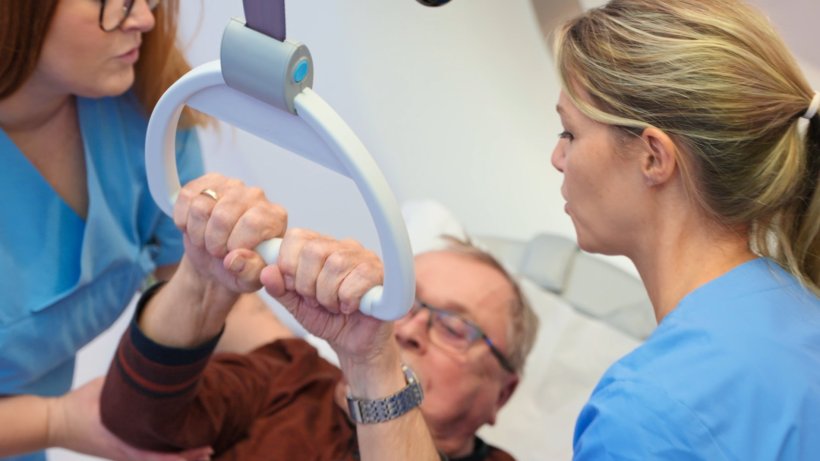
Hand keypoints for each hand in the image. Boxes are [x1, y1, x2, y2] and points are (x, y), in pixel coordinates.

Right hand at [48, 378, 212, 460]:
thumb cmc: (80, 405)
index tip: (204, 448)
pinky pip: (146, 456)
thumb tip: (159, 367)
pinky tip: (177, 447)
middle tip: (209, 450)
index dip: (183, 455)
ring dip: (178, 457)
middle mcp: (126, 453)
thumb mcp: (108, 389)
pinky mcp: (119, 450)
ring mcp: (123, 454)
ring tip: (201, 451)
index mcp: (125, 442)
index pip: (159, 456)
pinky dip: (164, 454)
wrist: (55, 422)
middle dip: (188, 457)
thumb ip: (134, 384)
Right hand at [174, 173, 286, 294]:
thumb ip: (250, 272)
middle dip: (214, 241)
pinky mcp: (208, 182)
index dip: (235, 244)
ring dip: (198, 232)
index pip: (252, 223)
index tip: (232, 255)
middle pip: (223, 215)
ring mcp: (231, 185)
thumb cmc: (239, 268)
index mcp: (274, 218)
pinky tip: (194, 227)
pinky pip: (187, 197)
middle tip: (217, 251)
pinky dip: (184, 219)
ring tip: (206, 241)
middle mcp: (256, 196)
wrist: (217, 261)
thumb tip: (236, 258)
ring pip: (201, 206)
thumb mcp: (249, 279)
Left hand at [259, 228, 393, 361]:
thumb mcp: (296, 306)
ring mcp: (365, 257)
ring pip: (336, 264)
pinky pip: (359, 277)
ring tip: (334, 305)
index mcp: (320, 247)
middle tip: (316, 300)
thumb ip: (280, 289)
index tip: (295, 287)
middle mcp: (343, 246)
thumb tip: (267, 271)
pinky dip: (348, 299)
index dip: (289, 265)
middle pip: (314, 250)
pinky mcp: (381, 273)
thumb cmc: (328, 320)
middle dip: (307, 284)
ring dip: (328, 295)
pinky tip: (350, 307)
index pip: (296, 237)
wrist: (355, 344)